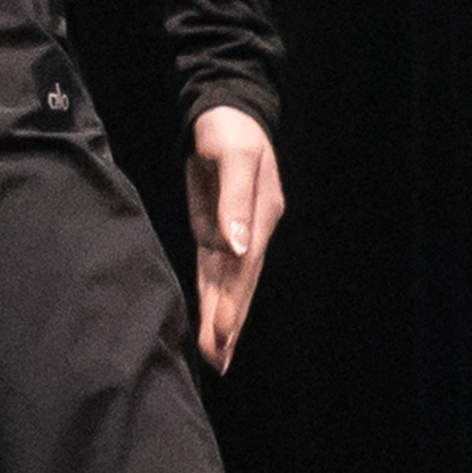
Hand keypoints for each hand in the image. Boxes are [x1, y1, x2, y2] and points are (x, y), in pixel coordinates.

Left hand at [187, 108, 285, 369]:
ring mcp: (234, 233)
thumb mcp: (234, 158)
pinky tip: (210, 323)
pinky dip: (212, 298)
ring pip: (227, 284)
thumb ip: (235, 201)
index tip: (222, 332)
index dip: (234, 300)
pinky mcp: (214, 230)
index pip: (246, 267)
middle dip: (230, 323)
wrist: (224, 111)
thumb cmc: (231, 130)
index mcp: (261, 216)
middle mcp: (251, 232)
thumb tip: (237, 245)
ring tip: (216, 356)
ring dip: (221, 319)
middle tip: (219, 361)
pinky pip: (213, 271)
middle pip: (240, 284)